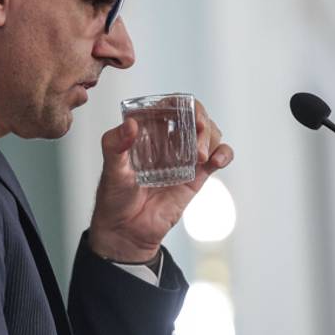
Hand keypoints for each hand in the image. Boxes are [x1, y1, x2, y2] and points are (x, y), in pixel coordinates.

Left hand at [88, 100, 233, 261]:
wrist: (125, 232)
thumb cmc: (113, 198)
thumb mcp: (110, 169)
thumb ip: (115, 145)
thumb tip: (130, 124)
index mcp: (148, 131)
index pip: (170, 106)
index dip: (181, 103)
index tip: (185, 111)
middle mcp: (168, 141)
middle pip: (195, 116)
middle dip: (201, 120)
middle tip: (198, 132)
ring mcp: (184, 158)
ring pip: (210, 134)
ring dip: (212, 137)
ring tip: (200, 155)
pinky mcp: (196, 176)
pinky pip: (218, 157)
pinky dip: (224, 153)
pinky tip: (218, 160)